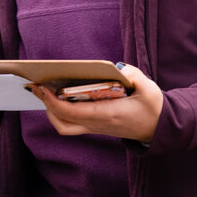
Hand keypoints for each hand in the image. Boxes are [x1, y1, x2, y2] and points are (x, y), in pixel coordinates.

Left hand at [28, 63, 163, 143]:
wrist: (160, 128)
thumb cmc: (154, 107)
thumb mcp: (150, 89)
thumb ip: (135, 75)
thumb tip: (118, 68)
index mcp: (109, 114)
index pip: (73, 112)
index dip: (54, 101)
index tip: (42, 88)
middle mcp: (98, 124)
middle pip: (62, 121)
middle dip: (46, 104)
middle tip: (37, 88)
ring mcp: (95, 128)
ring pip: (64, 126)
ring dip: (51, 112)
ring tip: (45, 93)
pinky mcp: (95, 127)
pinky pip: (71, 125)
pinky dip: (60, 114)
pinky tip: (58, 99)